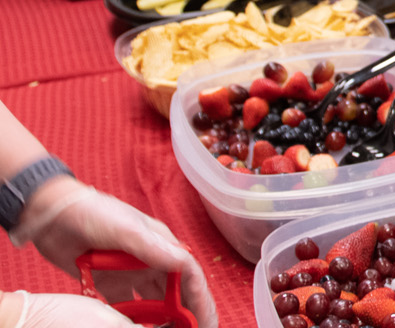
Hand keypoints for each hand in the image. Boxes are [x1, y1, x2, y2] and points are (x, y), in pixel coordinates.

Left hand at [12, 182, 215, 327]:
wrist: (53, 215)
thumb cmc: (94, 213)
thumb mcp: (126, 229)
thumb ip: (153, 248)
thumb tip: (185, 263)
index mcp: (161, 244)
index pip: (189, 275)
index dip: (200, 299)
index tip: (204, 322)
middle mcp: (150, 260)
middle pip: (175, 291)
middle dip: (186, 312)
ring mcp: (128, 272)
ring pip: (152, 301)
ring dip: (161, 318)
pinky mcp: (107, 282)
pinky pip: (124, 306)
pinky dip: (130, 318)